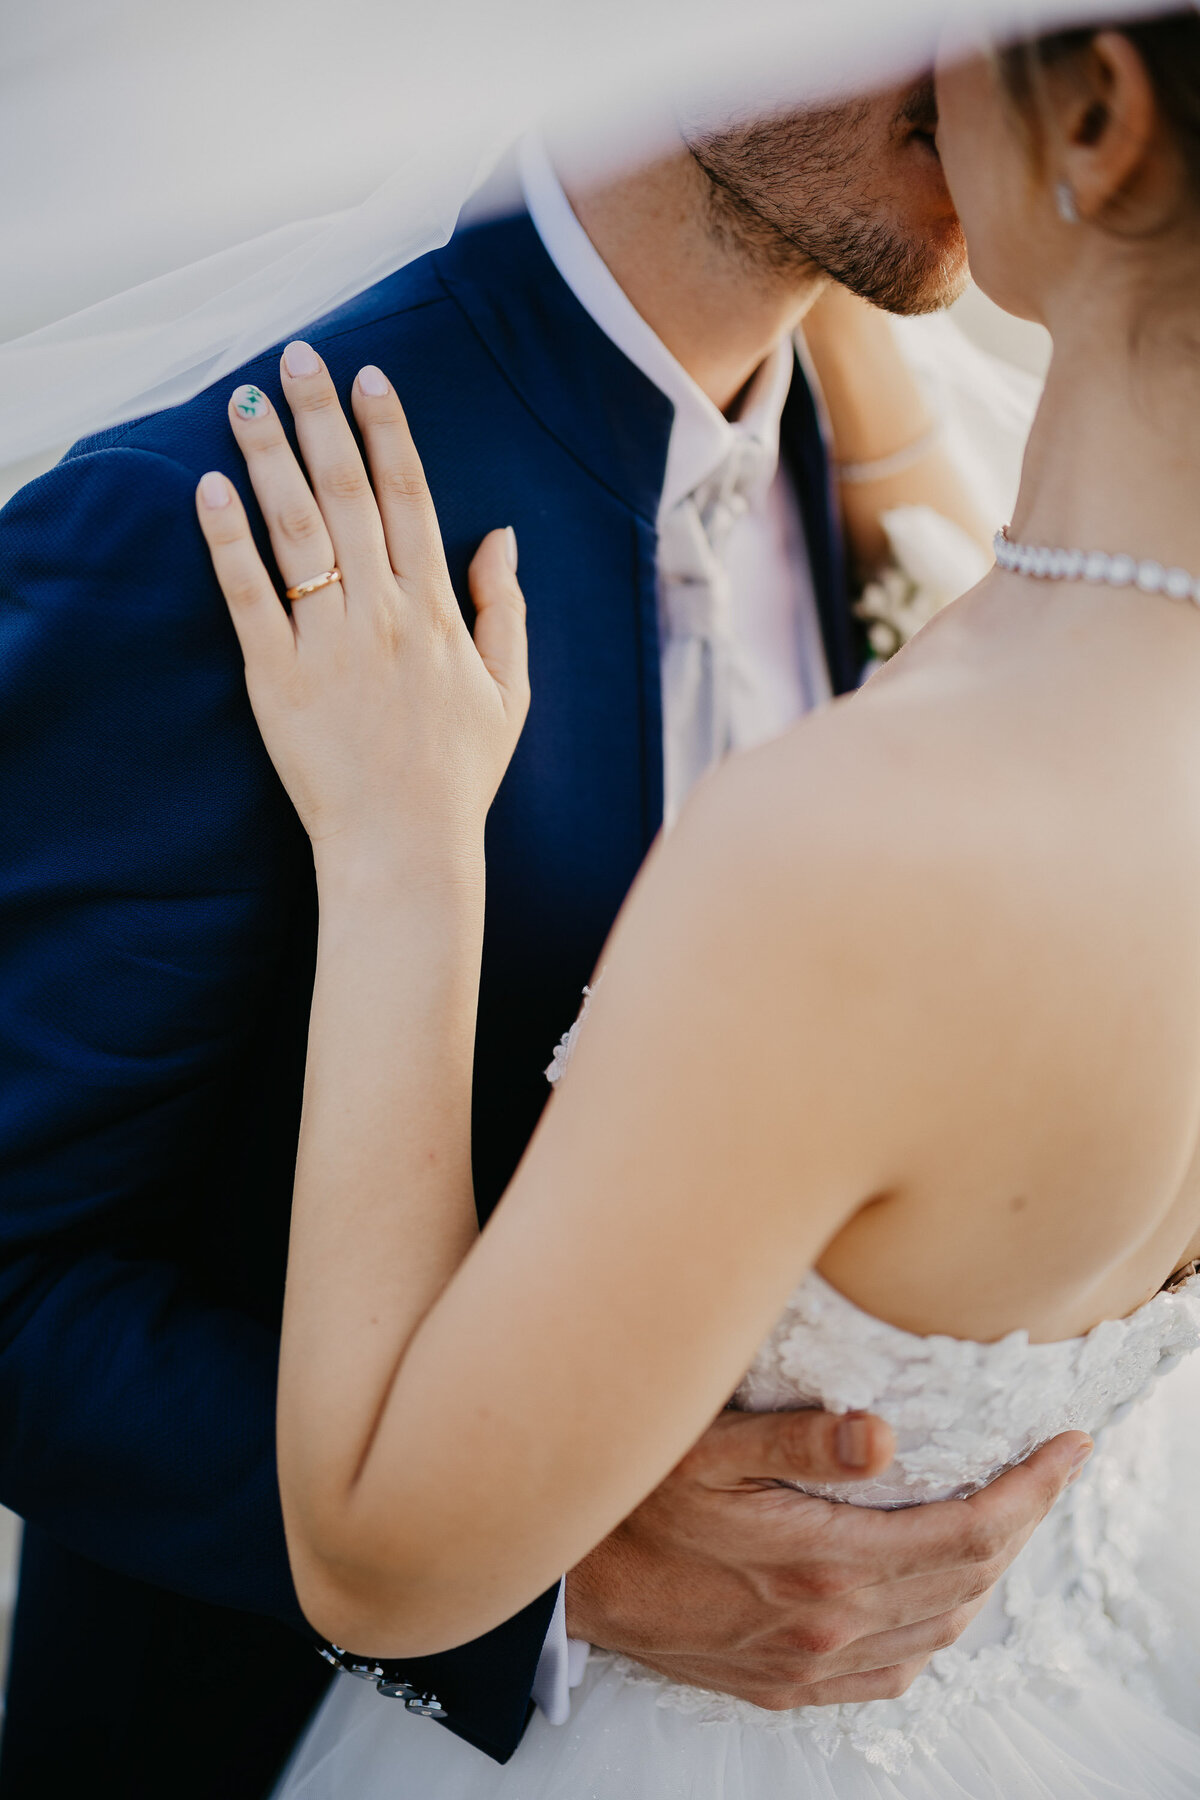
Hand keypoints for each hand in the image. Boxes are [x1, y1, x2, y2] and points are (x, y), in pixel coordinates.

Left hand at [196, 344, 528, 875]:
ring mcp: (328, 645)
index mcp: (437, 611)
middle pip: (348, 496)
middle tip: (296, 358)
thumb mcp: (509, 692)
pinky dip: (228, 542)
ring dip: (270, 459)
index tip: (368, 377)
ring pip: (296, 533)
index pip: (410, 498)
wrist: (405, 849)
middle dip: (323, 419)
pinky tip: (209, 490)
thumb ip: (504, 609)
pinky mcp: (277, 680)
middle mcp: (384, 615)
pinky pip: (249, 598)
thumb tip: (502, 537)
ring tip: (244, 401)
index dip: (387, 432)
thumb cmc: (458, 776)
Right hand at [566, 1410, 1090, 1707]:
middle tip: (1049, 1470)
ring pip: (941, 1632)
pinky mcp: (787, 1685)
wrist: (567, 1584)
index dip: (1032, 1489)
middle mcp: (831, 1626)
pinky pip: (894, 1672)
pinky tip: (934, 1595)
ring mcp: (811, 1666)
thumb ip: (799, 1438)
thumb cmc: (631, 1499)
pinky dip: (936, 1630)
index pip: (971, 1531)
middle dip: (1025, 1522)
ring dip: (987, 1576)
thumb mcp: (705, 1445)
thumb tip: (885, 1436)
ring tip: (1005, 1518)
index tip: (1068, 1446)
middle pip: (970, 1581)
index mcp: (824, 1562)